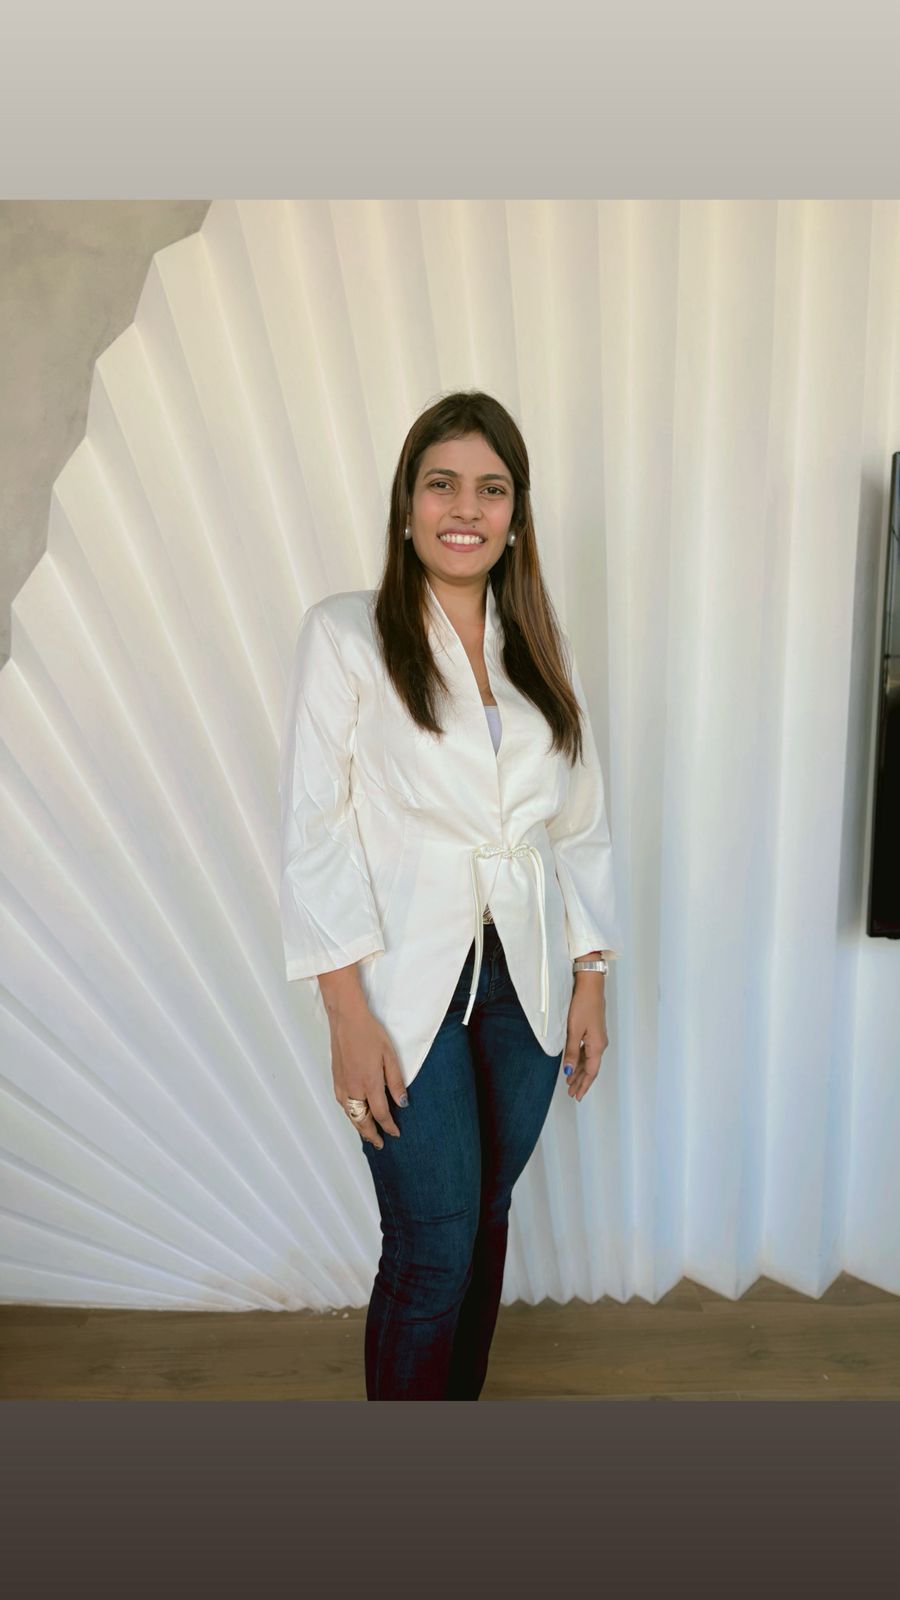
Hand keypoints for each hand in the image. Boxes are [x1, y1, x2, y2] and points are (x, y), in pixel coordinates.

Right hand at [328, 1000, 407, 1148]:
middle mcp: (353, 1088)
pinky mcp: (336, 1078)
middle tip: (379, 1143)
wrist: (346, 1019)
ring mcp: (342, 1084)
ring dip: (358, 1126)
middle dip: (371, 1134)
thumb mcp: (390, 1056)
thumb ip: (396, 1081)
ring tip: (367, 1133)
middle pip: (361, 1120)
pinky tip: (354, 1113)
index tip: (395, 1133)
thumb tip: (402, 1103)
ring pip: (350, 1114)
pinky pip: (342, 1104)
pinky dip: (349, 1114)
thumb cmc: (370, 1033)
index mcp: (370, 1084)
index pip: (380, 1114)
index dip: (388, 1126)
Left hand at [562, 978, 608, 1101]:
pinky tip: (573, 1064)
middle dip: (580, 1081)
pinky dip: (579, 1059)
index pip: (591, 1072)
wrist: (590, 987)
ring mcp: (597, 1038)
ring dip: (579, 1071)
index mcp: (597, 1046)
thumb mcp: (574, 1031)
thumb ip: (571, 1052)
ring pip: (588, 1060)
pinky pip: (587, 1051)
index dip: (583, 1085)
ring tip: (570, 1082)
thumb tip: (568, 1071)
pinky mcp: (593, 1031)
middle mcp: (600, 1044)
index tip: (576, 1096)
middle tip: (571, 1093)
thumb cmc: (583, 1006)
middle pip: (590, 1068)